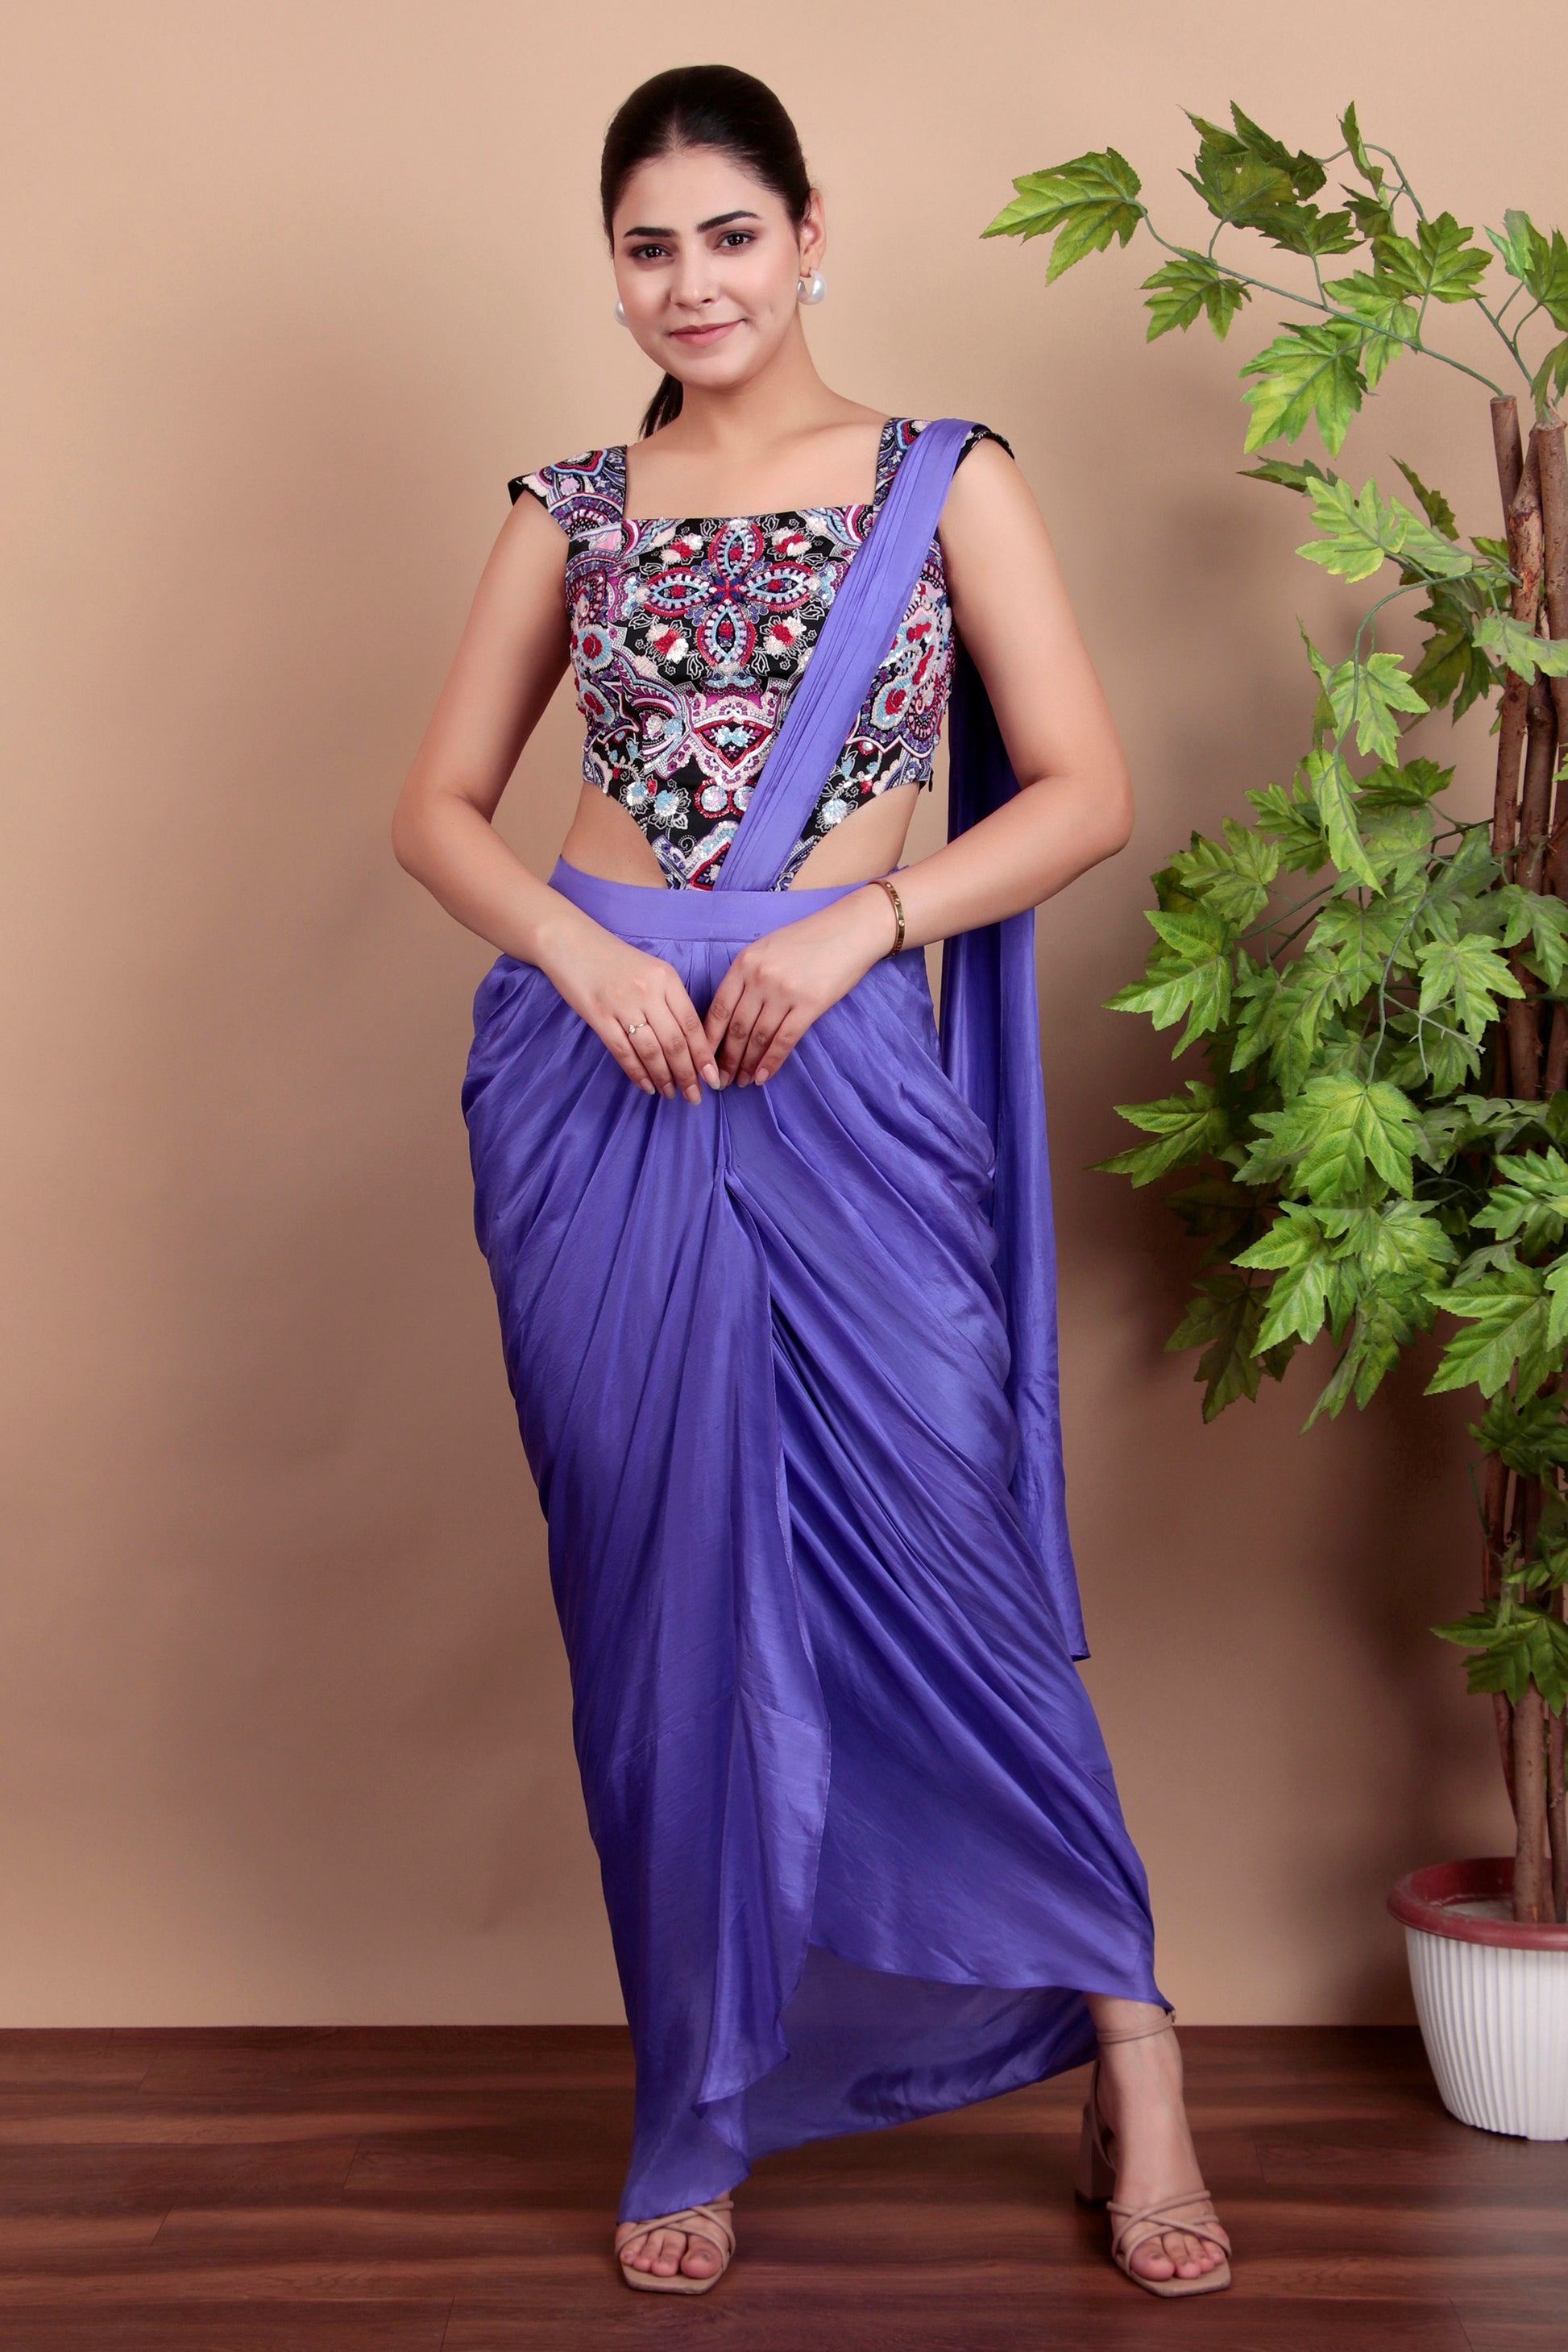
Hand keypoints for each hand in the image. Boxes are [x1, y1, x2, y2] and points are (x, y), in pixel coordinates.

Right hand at [536, 910, 720, 1102]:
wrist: (570, 942)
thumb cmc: (614, 958)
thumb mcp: (651, 970)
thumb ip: (670, 999)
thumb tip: (689, 1042)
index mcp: (667, 978)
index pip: (692, 1024)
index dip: (704, 1055)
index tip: (712, 1078)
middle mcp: (648, 991)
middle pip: (675, 1042)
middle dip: (688, 1074)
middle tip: (695, 1096)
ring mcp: (622, 1004)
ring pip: (652, 1051)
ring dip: (664, 1077)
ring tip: (672, 1094)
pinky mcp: (598, 1016)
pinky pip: (623, 1052)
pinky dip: (637, 1073)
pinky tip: (647, 1086)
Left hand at [704, 884, 898, 1086]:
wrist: (850, 930)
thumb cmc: (808, 939)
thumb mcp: (767, 948)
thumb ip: (747, 975)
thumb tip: (731, 1013)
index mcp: (744, 962)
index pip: (718, 1009)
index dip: (708, 1039)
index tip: (703, 1059)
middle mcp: (760, 977)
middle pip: (736, 1027)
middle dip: (726, 1058)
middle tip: (721, 1080)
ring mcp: (784, 991)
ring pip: (758, 1037)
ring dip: (747, 1064)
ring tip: (741, 1081)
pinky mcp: (810, 1004)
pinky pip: (785, 1040)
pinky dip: (771, 1061)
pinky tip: (763, 1076)